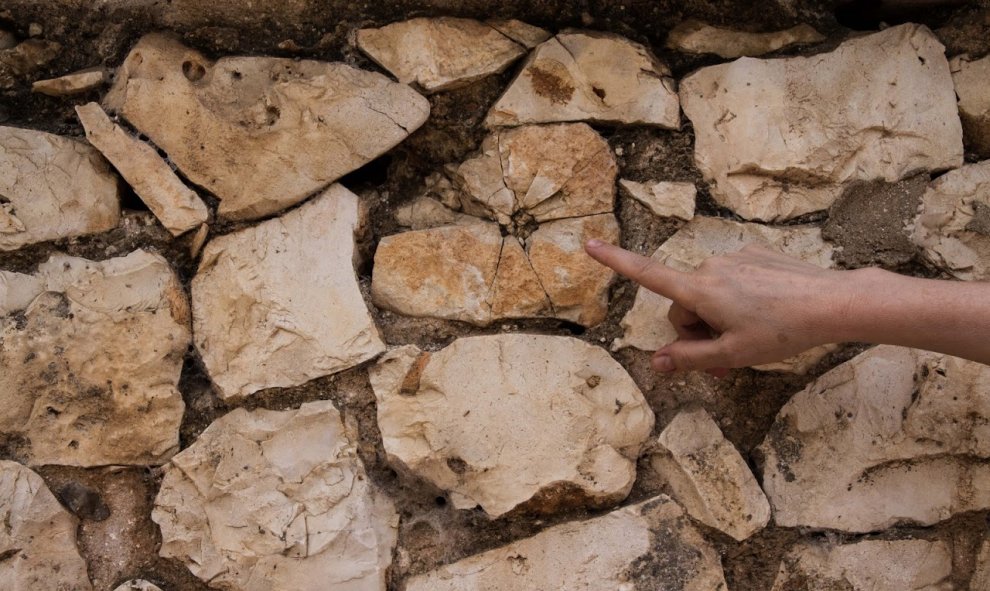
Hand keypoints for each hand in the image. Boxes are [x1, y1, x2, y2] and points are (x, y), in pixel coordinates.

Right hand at [585, 240, 852, 374]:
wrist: (832, 303)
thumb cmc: (782, 332)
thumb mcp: (733, 354)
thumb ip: (690, 358)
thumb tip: (657, 362)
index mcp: (700, 291)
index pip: (647, 274)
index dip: (615, 261)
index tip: (589, 245)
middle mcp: (710, 268)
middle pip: (684, 304)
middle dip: (695, 330)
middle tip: (723, 359)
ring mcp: (733, 259)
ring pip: (709, 295)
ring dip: (718, 319)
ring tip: (750, 339)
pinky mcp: (754, 255)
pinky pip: (731, 282)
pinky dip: (738, 301)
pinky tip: (766, 314)